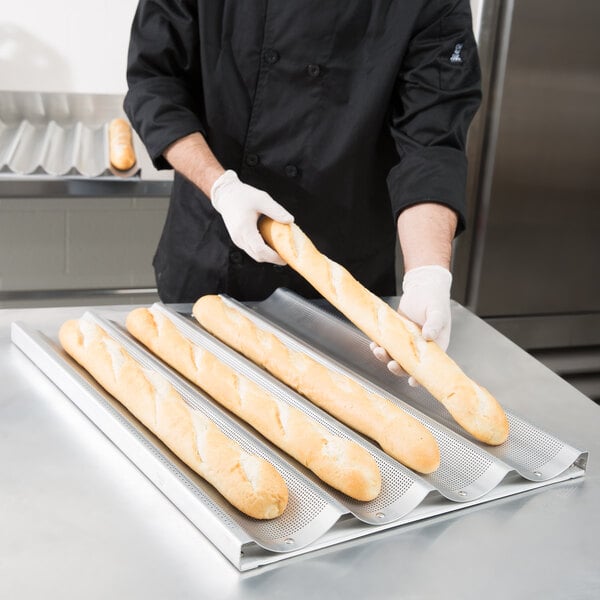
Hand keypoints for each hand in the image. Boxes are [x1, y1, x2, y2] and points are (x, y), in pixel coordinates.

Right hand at [211, 170, 293, 263]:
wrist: (226, 195)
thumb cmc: (243, 195)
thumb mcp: (262, 199)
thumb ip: (276, 210)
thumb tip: (290, 220)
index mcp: (244, 229)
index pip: (260, 250)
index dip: (274, 257)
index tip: (286, 257)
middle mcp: (239, 238)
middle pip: (258, 256)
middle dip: (273, 259)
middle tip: (288, 256)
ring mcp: (237, 240)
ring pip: (255, 255)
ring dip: (268, 256)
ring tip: (282, 251)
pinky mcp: (238, 239)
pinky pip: (252, 250)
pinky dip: (262, 251)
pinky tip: (272, 245)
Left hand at [370, 265, 451, 383]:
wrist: (422, 287)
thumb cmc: (435, 299)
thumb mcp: (438, 311)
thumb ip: (435, 323)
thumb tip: (429, 335)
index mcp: (436, 347)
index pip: (428, 367)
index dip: (420, 376)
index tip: (412, 381)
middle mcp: (421, 348)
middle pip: (408, 365)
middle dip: (398, 368)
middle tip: (391, 363)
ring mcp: (407, 342)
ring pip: (395, 356)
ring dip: (386, 357)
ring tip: (378, 351)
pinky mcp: (396, 334)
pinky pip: (387, 345)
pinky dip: (380, 346)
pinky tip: (374, 344)